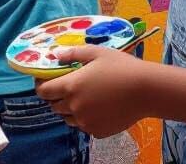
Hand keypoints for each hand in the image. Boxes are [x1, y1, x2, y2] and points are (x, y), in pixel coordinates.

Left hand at [35, 45, 151, 136]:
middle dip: (57, 96)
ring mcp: (85, 122)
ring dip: (70, 108)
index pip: (44, 91)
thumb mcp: (97, 53)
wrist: (145, 90)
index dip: (41, 85)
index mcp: (71, 86)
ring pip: (68, 118)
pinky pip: (84, 125)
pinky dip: (86, 117)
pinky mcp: (97, 132)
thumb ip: (73, 54)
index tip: (44, 80)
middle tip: (68, 85)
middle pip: (54, 106)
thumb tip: (56, 54)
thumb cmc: (121, 66)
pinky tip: (99, 106)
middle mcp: (74, 107)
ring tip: (85, 96)